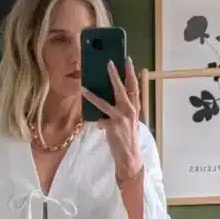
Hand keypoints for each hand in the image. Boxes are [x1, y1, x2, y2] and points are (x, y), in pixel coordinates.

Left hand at [81, 59, 142, 182]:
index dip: (132, 74)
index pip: (135, 87)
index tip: (129, 62)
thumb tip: (107, 106)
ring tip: (84, 87)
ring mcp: (121, 117)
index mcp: (135, 108)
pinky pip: (100, 119)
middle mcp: (130, 110)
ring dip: (93, 94)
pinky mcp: (112, 125)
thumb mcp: (129, 122)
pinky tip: (97, 124)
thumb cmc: (128, 139)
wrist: (129, 156)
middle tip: (109, 63)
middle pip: (123, 88)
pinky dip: (97, 121)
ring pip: (105, 102)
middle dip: (115, 74)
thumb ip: (121, 111)